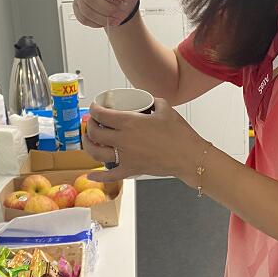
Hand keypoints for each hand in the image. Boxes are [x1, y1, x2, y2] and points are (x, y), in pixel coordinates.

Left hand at [82, 97, 204, 183]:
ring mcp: (125, 157)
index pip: (102, 114)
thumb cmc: (180, 134)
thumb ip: (153, 101)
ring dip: (88, 145)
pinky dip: (98, 176)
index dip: (94, 109)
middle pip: (95, 132)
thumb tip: (147, 101)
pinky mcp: (131, 170)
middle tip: (92, 122)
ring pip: (96, 152)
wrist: (189, 157)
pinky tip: (91, 174)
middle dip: (89, 125)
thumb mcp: (165, 108)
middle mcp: (123, 140)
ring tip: (88, 140)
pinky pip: (110, 175)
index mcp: (129, 123)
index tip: (95, 107)